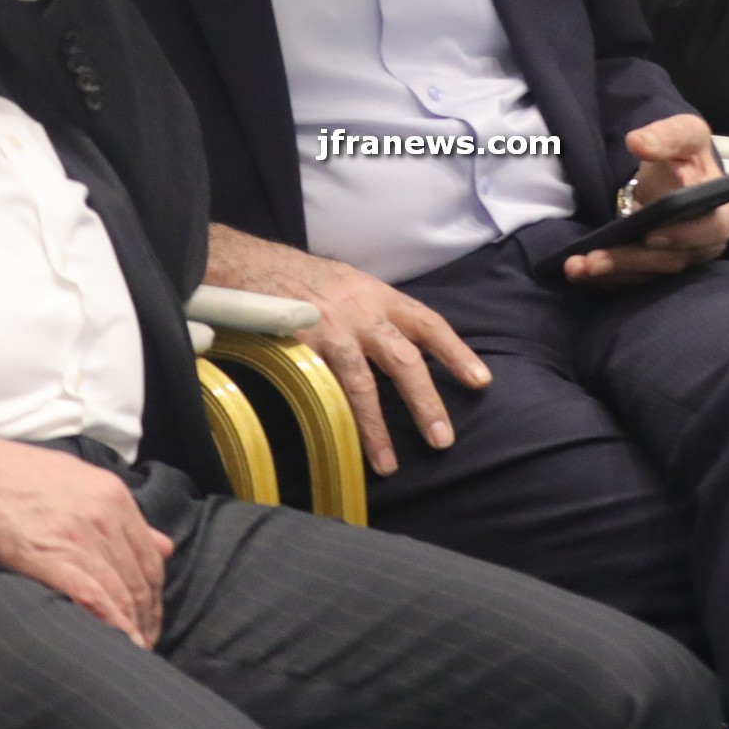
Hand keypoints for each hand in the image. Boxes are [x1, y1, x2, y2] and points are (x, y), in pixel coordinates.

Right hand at [0, 435, 172, 647]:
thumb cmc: (10, 475)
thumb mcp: (75, 480)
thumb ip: (120, 514)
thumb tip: (165, 544)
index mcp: (112, 495)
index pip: (150, 558)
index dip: (154, 596)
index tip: (149, 619)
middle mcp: (103, 515)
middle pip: (140, 580)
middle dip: (146, 619)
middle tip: (143, 645)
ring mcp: (78, 537)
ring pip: (122, 594)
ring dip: (131, 630)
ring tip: (130, 655)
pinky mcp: (49, 557)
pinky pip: (94, 600)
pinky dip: (113, 628)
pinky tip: (119, 647)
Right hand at [205, 224, 488, 475]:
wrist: (249, 264)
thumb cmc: (303, 279)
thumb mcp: (351, 285)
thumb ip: (376, 314)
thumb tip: (401, 349)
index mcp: (379, 296)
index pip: (428, 323)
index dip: (456, 352)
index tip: (480, 381)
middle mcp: (361, 312)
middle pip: (404, 360)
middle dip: (426, 401)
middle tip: (443, 439)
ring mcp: (330, 331)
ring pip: (362, 384)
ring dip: (376, 427)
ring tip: (388, 465)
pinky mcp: (300, 350)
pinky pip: (322, 391)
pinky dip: (334, 420)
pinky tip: (340, 445)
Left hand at [565, 114, 728, 286]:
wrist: (674, 173)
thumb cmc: (685, 155)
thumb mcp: (683, 135)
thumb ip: (666, 136)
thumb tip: (638, 142)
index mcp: (719, 211)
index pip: (710, 229)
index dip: (683, 235)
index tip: (650, 235)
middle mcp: (704, 243)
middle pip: (672, 259)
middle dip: (631, 261)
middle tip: (594, 259)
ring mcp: (679, 258)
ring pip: (649, 273)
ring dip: (612, 272)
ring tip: (577, 267)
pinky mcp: (656, 267)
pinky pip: (633, 279)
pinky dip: (605, 278)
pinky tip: (578, 272)